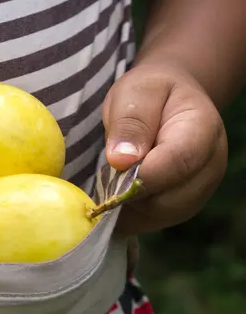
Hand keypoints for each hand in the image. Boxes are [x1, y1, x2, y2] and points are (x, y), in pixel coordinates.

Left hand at [102, 63, 227, 234]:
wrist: (168, 100)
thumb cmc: (150, 93)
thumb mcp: (135, 92)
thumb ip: (130, 122)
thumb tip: (121, 161)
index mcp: (202, 130)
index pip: (177, 163)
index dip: (142, 173)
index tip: (112, 169)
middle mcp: (210, 167)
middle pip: (169, 198)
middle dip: (130, 191)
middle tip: (103, 173)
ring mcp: (198, 190)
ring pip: (159, 214)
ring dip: (127, 204)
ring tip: (109, 177)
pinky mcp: (180, 206)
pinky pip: (151, 220)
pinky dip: (128, 213)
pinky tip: (113, 193)